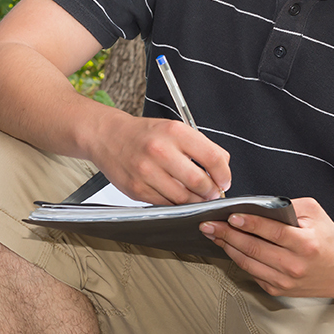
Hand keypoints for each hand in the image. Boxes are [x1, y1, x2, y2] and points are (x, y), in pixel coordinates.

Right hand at [89, 114, 230, 204]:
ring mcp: (147, 172)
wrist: (108, 136)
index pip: (213, 158)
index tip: (225, 181)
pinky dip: (176, 203)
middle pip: (200, 182)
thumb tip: (222, 169)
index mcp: (175, 132)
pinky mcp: (137, 189)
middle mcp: (160, 151)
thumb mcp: (175, 129)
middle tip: (212, 192)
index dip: (224, 174)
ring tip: (196, 195)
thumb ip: (200, 147)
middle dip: (212, 192)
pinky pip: (166, 204)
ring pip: (184, 198)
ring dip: (195, 201)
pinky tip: (175, 194)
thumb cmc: (144, 134)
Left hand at [198, 196, 333, 297]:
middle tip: (209, 224)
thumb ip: (289, 207)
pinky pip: (252, 273)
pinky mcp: (278, 290)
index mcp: (306, 244)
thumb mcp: (316, 214)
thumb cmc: (328, 240)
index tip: (231, 216)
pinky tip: (229, 247)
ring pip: (248, 263)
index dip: (250, 223)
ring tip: (213, 234)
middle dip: (227, 235)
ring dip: (228, 247)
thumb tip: (258, 206)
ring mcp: (285, 281)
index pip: (272, 232)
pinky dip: (238, 259)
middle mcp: (295, 266)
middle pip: (254, 249)